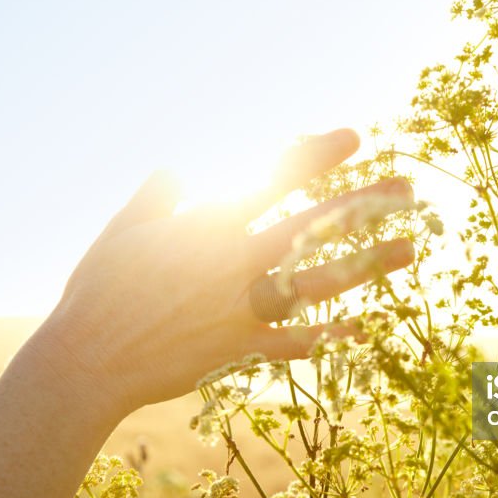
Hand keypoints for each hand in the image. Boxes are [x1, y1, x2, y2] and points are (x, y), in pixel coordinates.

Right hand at [30, 128, 413, 417]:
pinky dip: (331, 335)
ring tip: (410, 250)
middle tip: (408, 191)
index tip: (354, 136)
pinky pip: (296, 342)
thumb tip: (177, 164)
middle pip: (313, 226)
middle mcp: (234, 262)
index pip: (273, 179)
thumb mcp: (122, 229)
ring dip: (369, 264)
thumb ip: (157, 194)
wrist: (86, 361)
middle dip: (364, 205)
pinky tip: (366, 326)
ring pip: (319, 281)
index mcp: (207, 226)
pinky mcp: (240, 348)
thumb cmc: (97, 290)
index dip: (316, 154)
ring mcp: (242, 307)